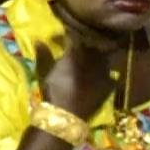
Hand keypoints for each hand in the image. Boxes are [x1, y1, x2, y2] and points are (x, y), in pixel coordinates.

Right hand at [35, 1, 121, 117]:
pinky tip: (102, 72)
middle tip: (79, 42)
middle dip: (86, 41)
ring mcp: (104, 71)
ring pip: (103, 56)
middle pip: (93, 44)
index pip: (74, 36)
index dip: (67, 33)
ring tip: (91, 55)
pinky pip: (110, 72)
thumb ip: (44, 55)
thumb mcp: (44, 72)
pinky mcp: (109, 84)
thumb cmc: (53, 91)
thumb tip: (38, 40)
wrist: (67, 116)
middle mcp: (93, 59)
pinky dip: (105, 70)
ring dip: (97, 53)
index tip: (61, 33)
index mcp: (76, 53)